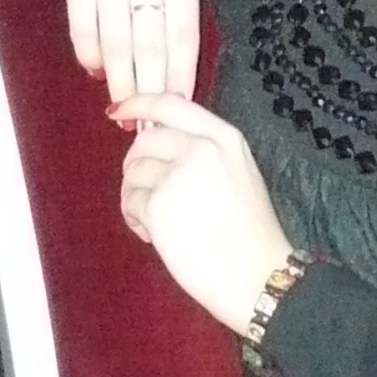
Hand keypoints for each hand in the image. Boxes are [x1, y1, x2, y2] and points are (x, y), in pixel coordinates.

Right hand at [47, 0, 199, 103]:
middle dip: (151, 90)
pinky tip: (97, 70)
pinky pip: (84, 25)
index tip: (181, 106)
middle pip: (150, 44)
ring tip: (123, 108)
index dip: (181, 74)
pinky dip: (90, 53)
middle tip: (150, 124)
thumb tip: (177, 53)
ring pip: (117, 41)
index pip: (184, 33)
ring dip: (120, 81)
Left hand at [114, 95, 293, 335]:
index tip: (118, 109)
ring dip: (135, 196)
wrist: (258, 275)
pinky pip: (129, 202)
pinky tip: (156, 237)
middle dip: (137, 165)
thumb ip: (204, 150)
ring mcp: (178, 175)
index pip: (171, 103)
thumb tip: (155, 142)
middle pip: (144, 139)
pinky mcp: (158, 205)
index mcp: (224, 137)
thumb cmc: (250, 234)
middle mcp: (201, 148)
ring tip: (158, 222)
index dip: (139, 102)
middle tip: (148, 193)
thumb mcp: (239, 172)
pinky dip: (135, 220)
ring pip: (132, 171)